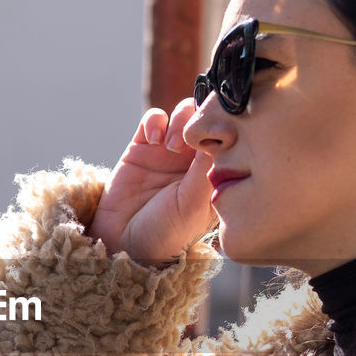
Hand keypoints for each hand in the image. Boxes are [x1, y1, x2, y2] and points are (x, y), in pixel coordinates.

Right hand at [87, 98, 214, 263]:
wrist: (124, 243)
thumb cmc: (166, 233)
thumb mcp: (193, 206)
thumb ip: (206, 170)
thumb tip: (221, 133)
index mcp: (216, 173)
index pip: (231, 136)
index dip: (227, 127)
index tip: (220, 135)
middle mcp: (195, 159)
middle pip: (208, 117)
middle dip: (202, 119)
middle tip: (191, 141)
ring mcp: (169, 151)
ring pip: (184, 112)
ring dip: (181, 120)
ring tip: (172, 145)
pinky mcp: (143, 146)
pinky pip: (154, 118)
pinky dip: (155, 121)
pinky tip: (153, 140)